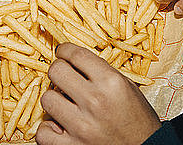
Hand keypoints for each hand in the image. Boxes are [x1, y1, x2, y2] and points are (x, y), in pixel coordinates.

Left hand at [37, 43, 160, 144]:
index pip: (76, 54)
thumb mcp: (128, 88)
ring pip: (47, 99)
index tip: (62, 52)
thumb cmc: (139, 120)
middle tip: (63, 77)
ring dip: (54, 100)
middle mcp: (95, 101)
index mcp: (111, 83)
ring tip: (65, 104)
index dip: (65, 50)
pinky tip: (60, 126)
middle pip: (56, 71)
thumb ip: (102, 73)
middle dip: (59, 71)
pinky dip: (49, 129)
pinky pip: (43, 132)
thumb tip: (75, 60)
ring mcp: (82, 126)